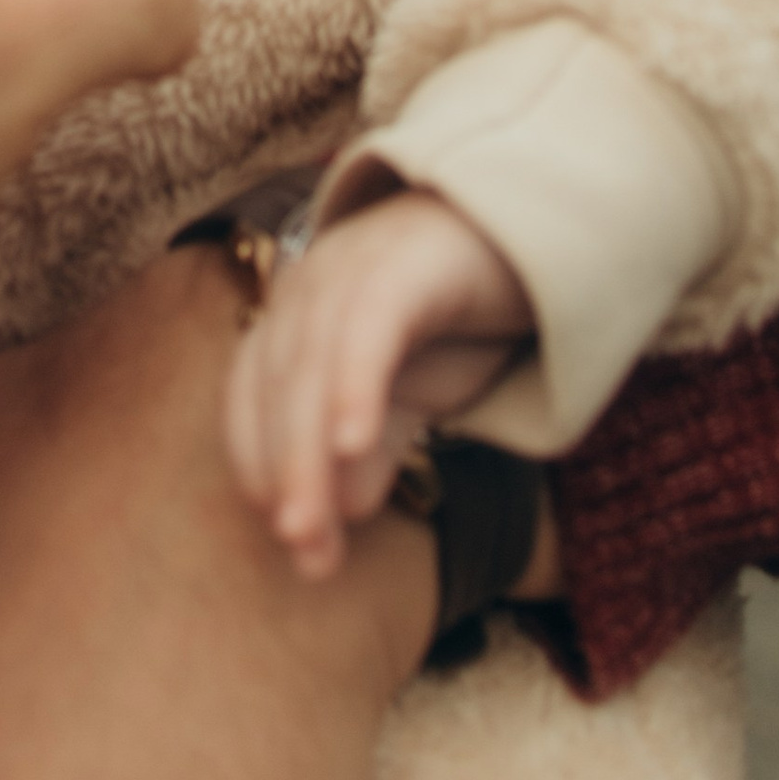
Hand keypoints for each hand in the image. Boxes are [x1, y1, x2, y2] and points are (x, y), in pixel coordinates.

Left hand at [226, 190, 531, 579]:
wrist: (530, 226)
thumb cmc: (456, 306)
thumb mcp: (414, 389)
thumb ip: (373, 445)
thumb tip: (337, 516)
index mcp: (296, 314)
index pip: (249, 396)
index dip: (260, 468)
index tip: (291, 544)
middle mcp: (309, 284)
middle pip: (273, 387)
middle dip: (283, 475)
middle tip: (303, 553)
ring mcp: (350, 264)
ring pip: (309, 365)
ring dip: (303, 449)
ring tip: (310, 525)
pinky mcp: (402, 261)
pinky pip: (366, 326)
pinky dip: (352, 384)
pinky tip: (352, 440)